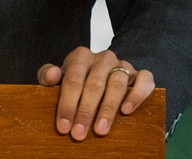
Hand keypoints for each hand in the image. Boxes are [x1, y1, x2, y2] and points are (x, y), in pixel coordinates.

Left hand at [37, 47, 154, 140]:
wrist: (104, 73)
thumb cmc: (78, 79)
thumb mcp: (59, 77)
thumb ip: (47, 76)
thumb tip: (52, 75)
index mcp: (81, 56)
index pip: (72, 80)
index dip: (67, 104)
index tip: (63, 126)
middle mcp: (103, 58)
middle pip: (94, 84)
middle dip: (85, 112)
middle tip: (79, 134)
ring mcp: (122, 65)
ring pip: (117, 83)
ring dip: (108, 109)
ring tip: (100, 129)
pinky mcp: (139, 74)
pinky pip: (144, 80)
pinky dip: (136, 95)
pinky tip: (127, 110)